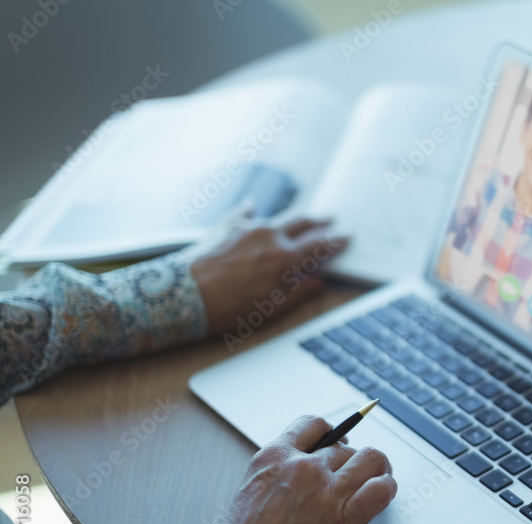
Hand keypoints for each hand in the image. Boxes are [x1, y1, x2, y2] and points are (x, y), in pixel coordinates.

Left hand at [190, 216, 348, 334]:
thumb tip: (318, 282)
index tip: (347, 237)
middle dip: (320, 220)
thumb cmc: (227, 307)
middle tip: (331, 218)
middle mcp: (270, 236)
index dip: (337, 241)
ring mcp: (248, 227)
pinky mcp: (227, 226)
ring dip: (291, 219)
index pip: (320, 246)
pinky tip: (253, 206)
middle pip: (303, 222)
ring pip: (278, 218)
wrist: (183, 294)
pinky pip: (245, 213)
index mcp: (285, 258)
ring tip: (300, 218)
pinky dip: (253, 211)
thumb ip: (299, 293)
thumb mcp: (271, 309)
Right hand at [193, 416, 396, 523]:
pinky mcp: (346, 519)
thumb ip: (277, 479)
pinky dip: (387, 488)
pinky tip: (381, 495)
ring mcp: (327, 491)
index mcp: (272, 457)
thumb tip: (299, 479)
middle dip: (349, 462)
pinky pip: (382, 489)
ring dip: (376, 469)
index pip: (313, 425)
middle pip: (344, 448)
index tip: (336, 443)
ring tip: (376, 480)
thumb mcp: (247, 495)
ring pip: (370, 459)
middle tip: (351, 478)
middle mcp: (303, 467)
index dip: (330, 434)